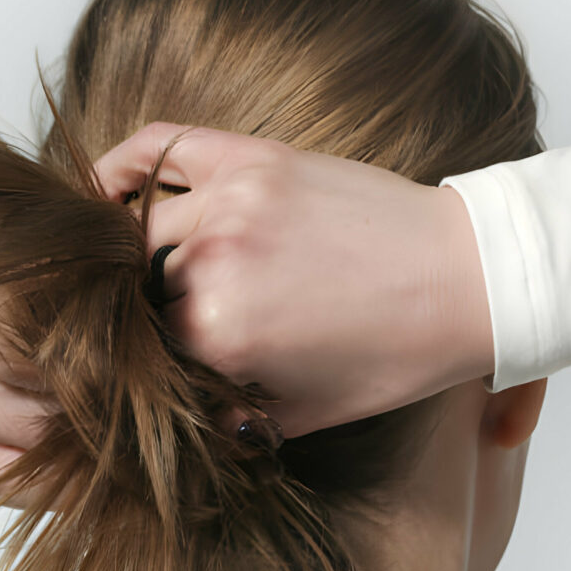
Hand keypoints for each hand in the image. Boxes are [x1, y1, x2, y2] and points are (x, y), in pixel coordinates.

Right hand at [94, 122, 494, 436]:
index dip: (156, 362)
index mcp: (220, 335)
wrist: (464, 278)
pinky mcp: (252, 157)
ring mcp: (230, 201)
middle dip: (148, 314)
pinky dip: (122, 165)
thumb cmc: (396, 351)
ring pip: (139, 229)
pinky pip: (162, 145)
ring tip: (142, 269)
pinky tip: (105, 188)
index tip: (165, 362)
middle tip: (167, 321)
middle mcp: (213, 263)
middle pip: (138, 291)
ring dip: (136, 254)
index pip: (145, 350)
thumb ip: (238, 424)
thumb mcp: (311, 414)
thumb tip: (196, 419)